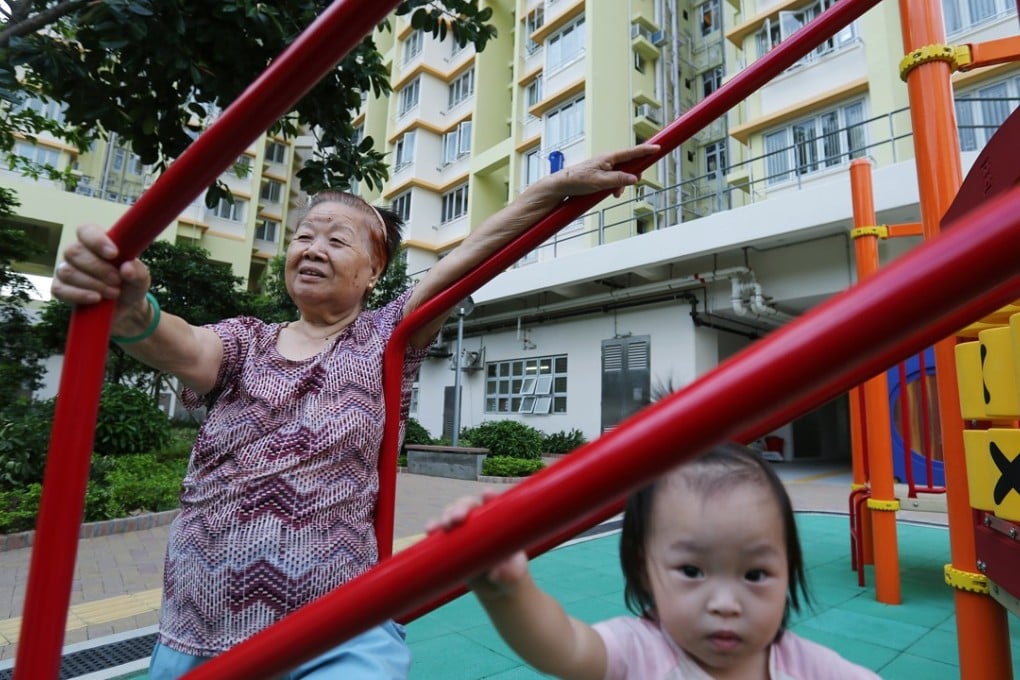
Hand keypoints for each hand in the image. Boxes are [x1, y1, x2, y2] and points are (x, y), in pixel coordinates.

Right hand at [52, 224, 150, 308]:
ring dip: (92, 284)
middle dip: (98, 268)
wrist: (126, 307)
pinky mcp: (60, 288)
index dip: (96, 240)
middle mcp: (77, 253)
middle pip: (74, 252)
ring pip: (67, 271)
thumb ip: (138, 271)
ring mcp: (66, 270)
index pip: (86, 231)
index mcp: (96, 242)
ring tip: (113, 292)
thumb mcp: (141, 278)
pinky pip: (60, 289)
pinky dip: (79, 295)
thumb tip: (127, 269)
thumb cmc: (131, 283)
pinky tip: (96, 299)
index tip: (114, 254)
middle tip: (117, 280)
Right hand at [426, 489, 530, 597]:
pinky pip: (440, 530)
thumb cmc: (511, 574)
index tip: (486, 494)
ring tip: (443, 526)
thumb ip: (508, 573)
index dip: (489, 496)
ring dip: (446, 515)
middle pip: (469, 505)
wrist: (496, 587)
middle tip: (457, 519)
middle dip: (461, 507)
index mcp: (498, 522)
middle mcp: (480, 521)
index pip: (493, 504)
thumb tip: (495, 573)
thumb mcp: (513, 574)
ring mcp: (464, 531)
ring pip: (452, 514)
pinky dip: (434, 527)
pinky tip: (430, 530)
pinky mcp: (451, 542)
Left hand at [540, 143, 659, 199]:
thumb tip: (634, 178)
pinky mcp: (601, 176)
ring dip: (623, 184)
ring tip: (616, 193)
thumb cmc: (577, 179)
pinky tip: (611, 194)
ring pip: (622, 174)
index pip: (631, 152)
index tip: (658, 148)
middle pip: (629, 164)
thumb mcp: (599, 182)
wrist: (562, 185)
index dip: (645, 150)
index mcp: (609, 158)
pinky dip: (616, 187)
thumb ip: (618, 180)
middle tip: (636, 181)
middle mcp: (608, 161)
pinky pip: (614, 180)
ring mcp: (605, 168)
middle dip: (634, 173)